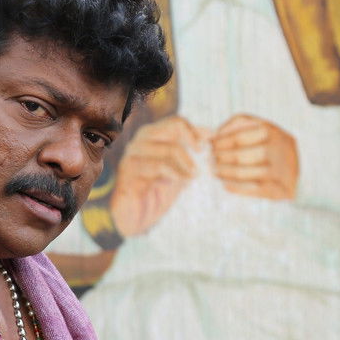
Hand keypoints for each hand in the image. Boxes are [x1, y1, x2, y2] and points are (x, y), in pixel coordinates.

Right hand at [110, 115, 210, 236]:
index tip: (209, 143)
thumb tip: (210, 132)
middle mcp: (139, 142)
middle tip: (202, 154)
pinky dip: (177, 174)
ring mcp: (132, 156)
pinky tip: (184, 182)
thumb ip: (189, 151)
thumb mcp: (177, 169)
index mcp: (150, 137)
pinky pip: (159, 166)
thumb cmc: (155, 192)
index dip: (195, 131)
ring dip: (187, 163)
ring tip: (194, 176)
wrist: (134, 218)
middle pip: (171, 127)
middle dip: (191, 140)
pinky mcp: (130, 172)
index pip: (175, 122)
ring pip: (168, 149)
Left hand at [211, 114, 298, 200]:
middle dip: (219, 159)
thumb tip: (213, 134)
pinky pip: (250, 189)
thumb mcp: (263, 129)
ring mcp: (278, 170)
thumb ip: (239, 125)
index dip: (220, 142)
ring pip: (242, 172)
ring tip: (214, 172)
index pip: (238, 136)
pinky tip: (225, 184)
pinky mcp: (278, 188)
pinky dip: (234, 187)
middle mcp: (276, 149)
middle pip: (238, 155)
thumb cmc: (275, 147)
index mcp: (271, 131)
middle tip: (209, 161)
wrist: (306, 170)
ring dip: (224, 173)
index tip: (209, 145)